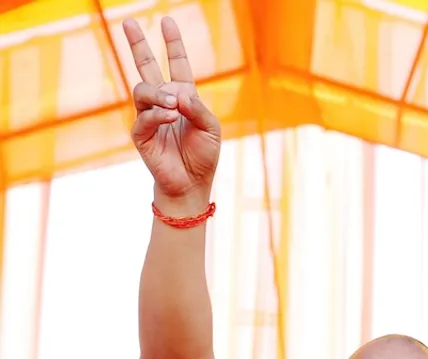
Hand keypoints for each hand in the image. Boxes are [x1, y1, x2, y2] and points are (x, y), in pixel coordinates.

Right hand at [123, 16, 220, 213]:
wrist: (192, 182)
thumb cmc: (204, 155)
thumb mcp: (212, 128)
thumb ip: (198, 108)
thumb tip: (178, 93)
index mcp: (183, 96)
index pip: (176, 64)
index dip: (172, 44)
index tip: (167, 21)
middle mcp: (163, 101)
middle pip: (145, 66)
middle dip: (138, 44)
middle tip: (129, 21)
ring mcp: (149, 115)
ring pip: (143, 90)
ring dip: (159, 94)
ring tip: (174, 106)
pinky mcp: (140, 133)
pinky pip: (144, 116)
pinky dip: (159, 115)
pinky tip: (170, 117)